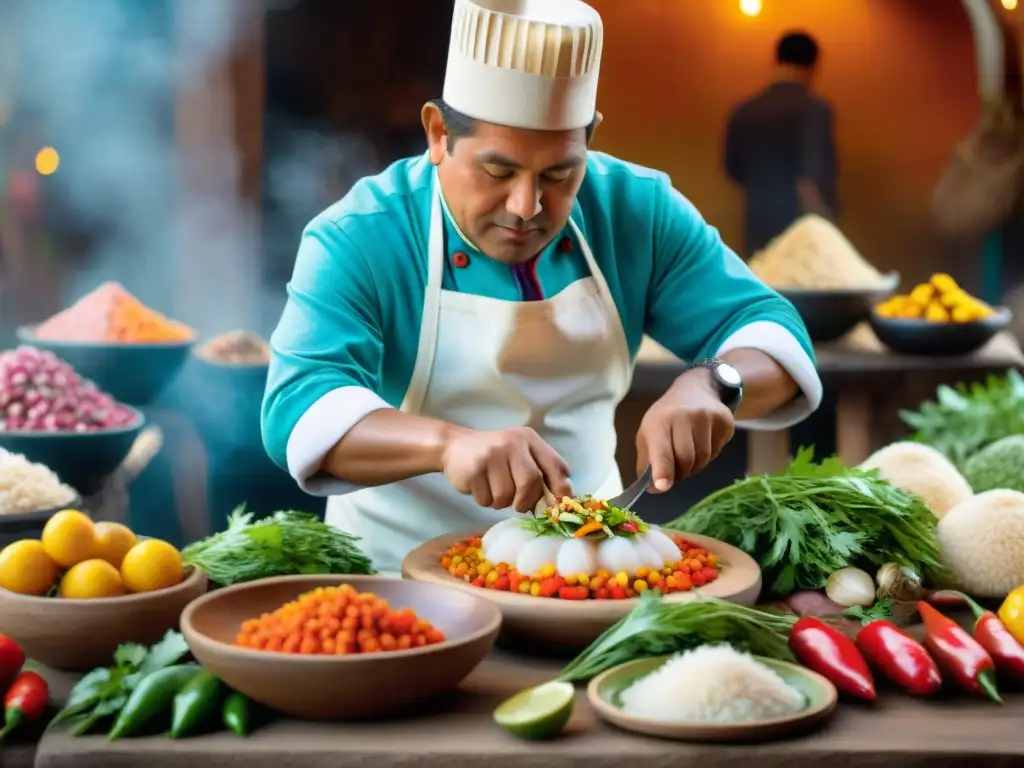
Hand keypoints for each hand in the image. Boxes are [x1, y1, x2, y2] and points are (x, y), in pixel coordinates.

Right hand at [441, 426, 572, 511]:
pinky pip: (487, 499)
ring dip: (501, 502)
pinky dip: (485, 501)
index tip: (558, 505)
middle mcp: (512, 443)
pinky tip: (480, 487)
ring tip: (493, 490)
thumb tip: (561, 500)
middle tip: (518, 504)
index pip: (554, 465)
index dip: (560, 488)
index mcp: (529, 439)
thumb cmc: (494, 457)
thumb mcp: (520, 454)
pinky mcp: (474, 469)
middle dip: (526, 501)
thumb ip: (540, 471)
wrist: (454, 446)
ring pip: (507, 496)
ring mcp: (492, 455)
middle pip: (531, 483)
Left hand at [635, 369, 735, 492]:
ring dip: (695, 466)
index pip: (661, 449)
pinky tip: (702, 441)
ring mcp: (708, 417)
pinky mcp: (725, 421)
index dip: (662, 470)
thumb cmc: (666, 416)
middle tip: (675, 472)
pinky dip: (709, 455)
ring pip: (704, 458)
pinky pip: (717, 452)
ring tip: (688, 454)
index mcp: (660, 420)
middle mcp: (684, 416)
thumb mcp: (648, 434)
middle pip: (686, 459)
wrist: (696, 389)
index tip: (663, 486)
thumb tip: (655, 489)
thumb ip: (648, 462)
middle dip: (680, 473)